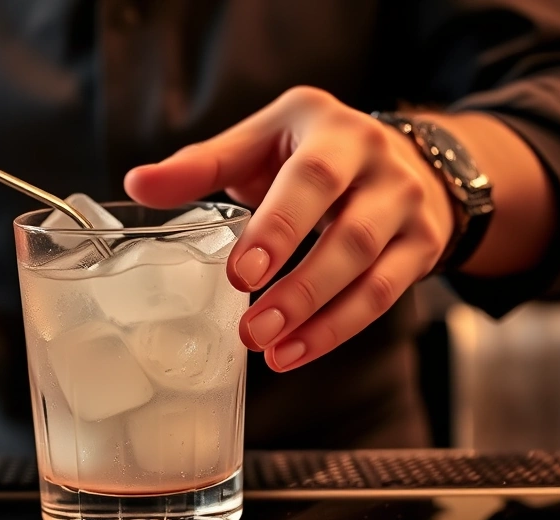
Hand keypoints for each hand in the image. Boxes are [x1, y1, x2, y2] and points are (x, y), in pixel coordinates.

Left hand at [125, 86, 453, 371]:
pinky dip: (338, 329)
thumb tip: (137, 184)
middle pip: (349, 232)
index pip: (310, 180)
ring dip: (317, 317)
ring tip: (269, 349)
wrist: (408, 160)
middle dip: (300, 286)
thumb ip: (201, 165)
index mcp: (329, 128)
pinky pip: (384, 296)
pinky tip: (296, 352)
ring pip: (369, 271)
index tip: (240, 275)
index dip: (277, 229)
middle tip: (251, 327)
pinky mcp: (422, 247)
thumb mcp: (261, 142)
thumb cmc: (313, 153)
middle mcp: (378, 164)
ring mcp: (407, 207)